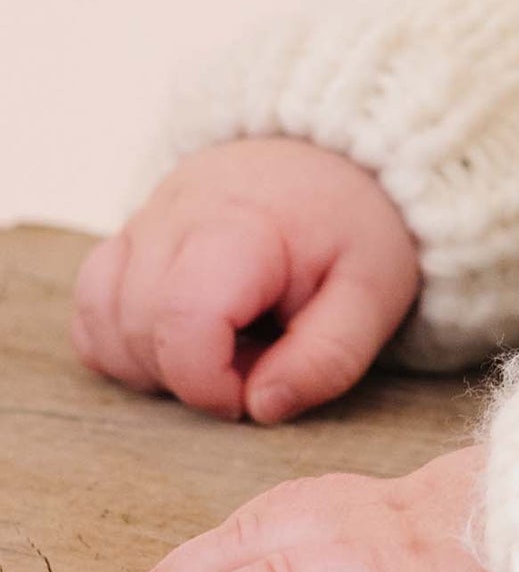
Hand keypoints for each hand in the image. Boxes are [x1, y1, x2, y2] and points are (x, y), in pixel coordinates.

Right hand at [71, 138, 421, 424]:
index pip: (181, 319)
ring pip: (101, 319)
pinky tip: (183, 343)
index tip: (252, 398)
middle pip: (136, 327)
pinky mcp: (127, 238)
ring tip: (226, 351)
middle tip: (258, 364)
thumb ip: (327, 359)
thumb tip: (263, 408)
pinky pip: (92, 305)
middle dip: (191, 377)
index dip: (207, 383)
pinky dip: (122, 342)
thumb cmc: (353, 233)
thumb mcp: (372, 297)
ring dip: (153, 363)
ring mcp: (140, 224)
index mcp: (238, 229)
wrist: (332, 163)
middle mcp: (171, 219)